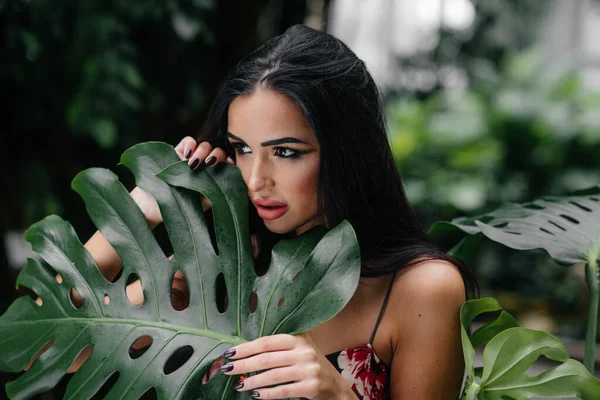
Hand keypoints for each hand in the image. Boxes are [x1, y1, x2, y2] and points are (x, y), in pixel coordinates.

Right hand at [173, 136, 234, 211]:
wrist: (156, 205)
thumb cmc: (183, 208)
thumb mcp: (206, 203)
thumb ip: (219, 192)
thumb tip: (233, 184)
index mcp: (216, 177)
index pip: (229, 164)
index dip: (230, 161)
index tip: (229, 164)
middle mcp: (207, 166)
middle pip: (218, 151)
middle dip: (217, 154)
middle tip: (210, 163)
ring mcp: (193, 157)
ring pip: (205, 145)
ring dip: (203, 151)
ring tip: (193, 163)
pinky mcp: (179, 152)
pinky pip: (189, 141)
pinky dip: (190, 144)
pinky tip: (187, 154)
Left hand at [218, 333, 354, 399]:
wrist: (335, 386)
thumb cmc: (309, 364)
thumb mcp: (299, 348)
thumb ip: (279, 345)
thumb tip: (244, 349)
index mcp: (298, 338)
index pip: (267, 342)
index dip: (246, 348)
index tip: (229, 353)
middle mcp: (305, 351)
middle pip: (267, 358)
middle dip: (244, 365)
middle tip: (228, 370)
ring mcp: (309, 369)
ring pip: (273, 376)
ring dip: (253, 381)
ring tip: (239, 384)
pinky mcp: (311, 387)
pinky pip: (283, 391)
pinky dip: (267, 394)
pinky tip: (255, 395)